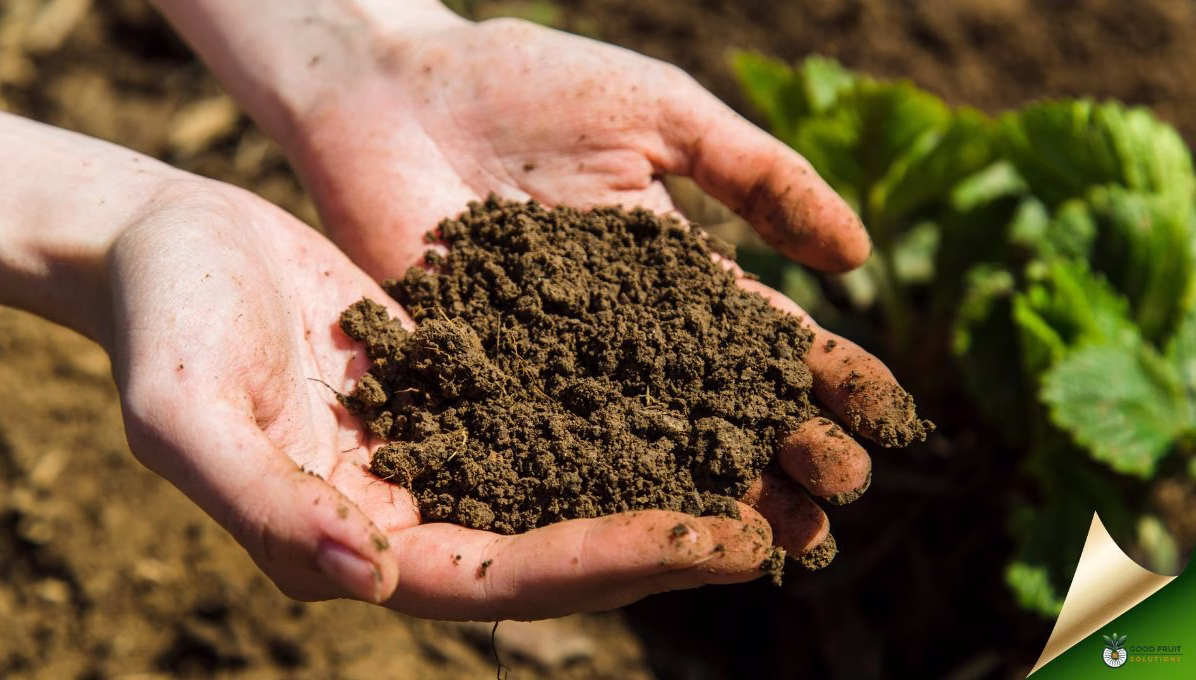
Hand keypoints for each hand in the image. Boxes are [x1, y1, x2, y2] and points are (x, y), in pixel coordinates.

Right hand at [97, 161, 779, 620]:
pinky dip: (633, 408)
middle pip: (565, 547)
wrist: (173, 244)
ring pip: (578, 482)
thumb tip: (366, 576)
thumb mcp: (184, 413)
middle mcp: (419, 513)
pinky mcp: (467, 391)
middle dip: (677, 537)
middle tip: (790, 519)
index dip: (614, 564)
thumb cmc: (164, 324)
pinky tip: (704, 388)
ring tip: (777, 464)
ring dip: (675, 479)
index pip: (506, 578)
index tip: (724, 540)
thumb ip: (263, 503)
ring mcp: (447, 454)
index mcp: (362, 543)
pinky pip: (563, 409)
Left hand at [282, 16, 919, 542]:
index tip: (885, 425)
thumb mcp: (662, 116)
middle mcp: (621, 337)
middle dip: (782, 454)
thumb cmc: (531, 84)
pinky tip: (646, 529)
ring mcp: (551, 366)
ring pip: (645, 442)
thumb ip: (757, 175)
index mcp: (671, 275)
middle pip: (714, 408)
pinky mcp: (477, 382)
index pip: (763, 339)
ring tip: (777, 540)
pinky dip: (596, 488)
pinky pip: (544, 443)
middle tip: (840, 505)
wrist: (395, 86)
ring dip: (710, 491)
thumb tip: (859, 257)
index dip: (825, 383)